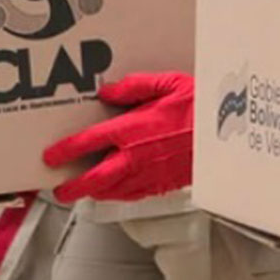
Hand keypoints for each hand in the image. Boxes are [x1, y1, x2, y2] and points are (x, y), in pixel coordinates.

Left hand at [43, 72, 194, 203]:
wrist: (228, 136)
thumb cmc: (203, 108)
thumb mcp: (170, 84)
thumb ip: (135, 87)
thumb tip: (109, 91)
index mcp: (133, 129)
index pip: (89, 142)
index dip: (66, 150)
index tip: (51, 155)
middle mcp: (136, 156)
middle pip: (95, 179)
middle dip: (73, 186)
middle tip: (61, 189)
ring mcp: (149, 174)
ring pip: (112, 191)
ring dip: (94, 193)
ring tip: (84, 192)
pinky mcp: (163, 184)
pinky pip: (134, 195)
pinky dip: (119, 196)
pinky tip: (115, 192)